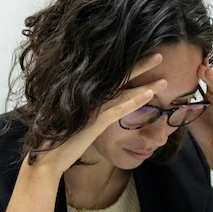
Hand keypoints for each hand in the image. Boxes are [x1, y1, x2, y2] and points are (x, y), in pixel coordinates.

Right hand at [31, 54, 167, 174]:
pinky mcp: (95, 121)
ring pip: (124, 91)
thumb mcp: (78, 121)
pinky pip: (120, 108)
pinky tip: (150, 94)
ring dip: (146, 83)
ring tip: (164, 78)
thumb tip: (99, 108)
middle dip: (141, 65)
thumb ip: (90, 111)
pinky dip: (136, 100)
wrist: (48, 156)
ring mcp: (92, 107)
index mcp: (87, 95)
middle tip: (159, 54)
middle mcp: (90, 97)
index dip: (130, 66)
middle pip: (120, 77)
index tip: (145, 58)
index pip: (113, 77)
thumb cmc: (62, 140)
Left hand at [187, 59, 212, 174]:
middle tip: (198, 66)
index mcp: (211, 98)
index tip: (192, 61)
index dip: (201, 72)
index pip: (206, 81)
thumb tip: (171, 94)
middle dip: (207, 74)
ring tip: (209, 72)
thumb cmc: (206, 134)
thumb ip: (184, 106)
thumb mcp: (191, 117)